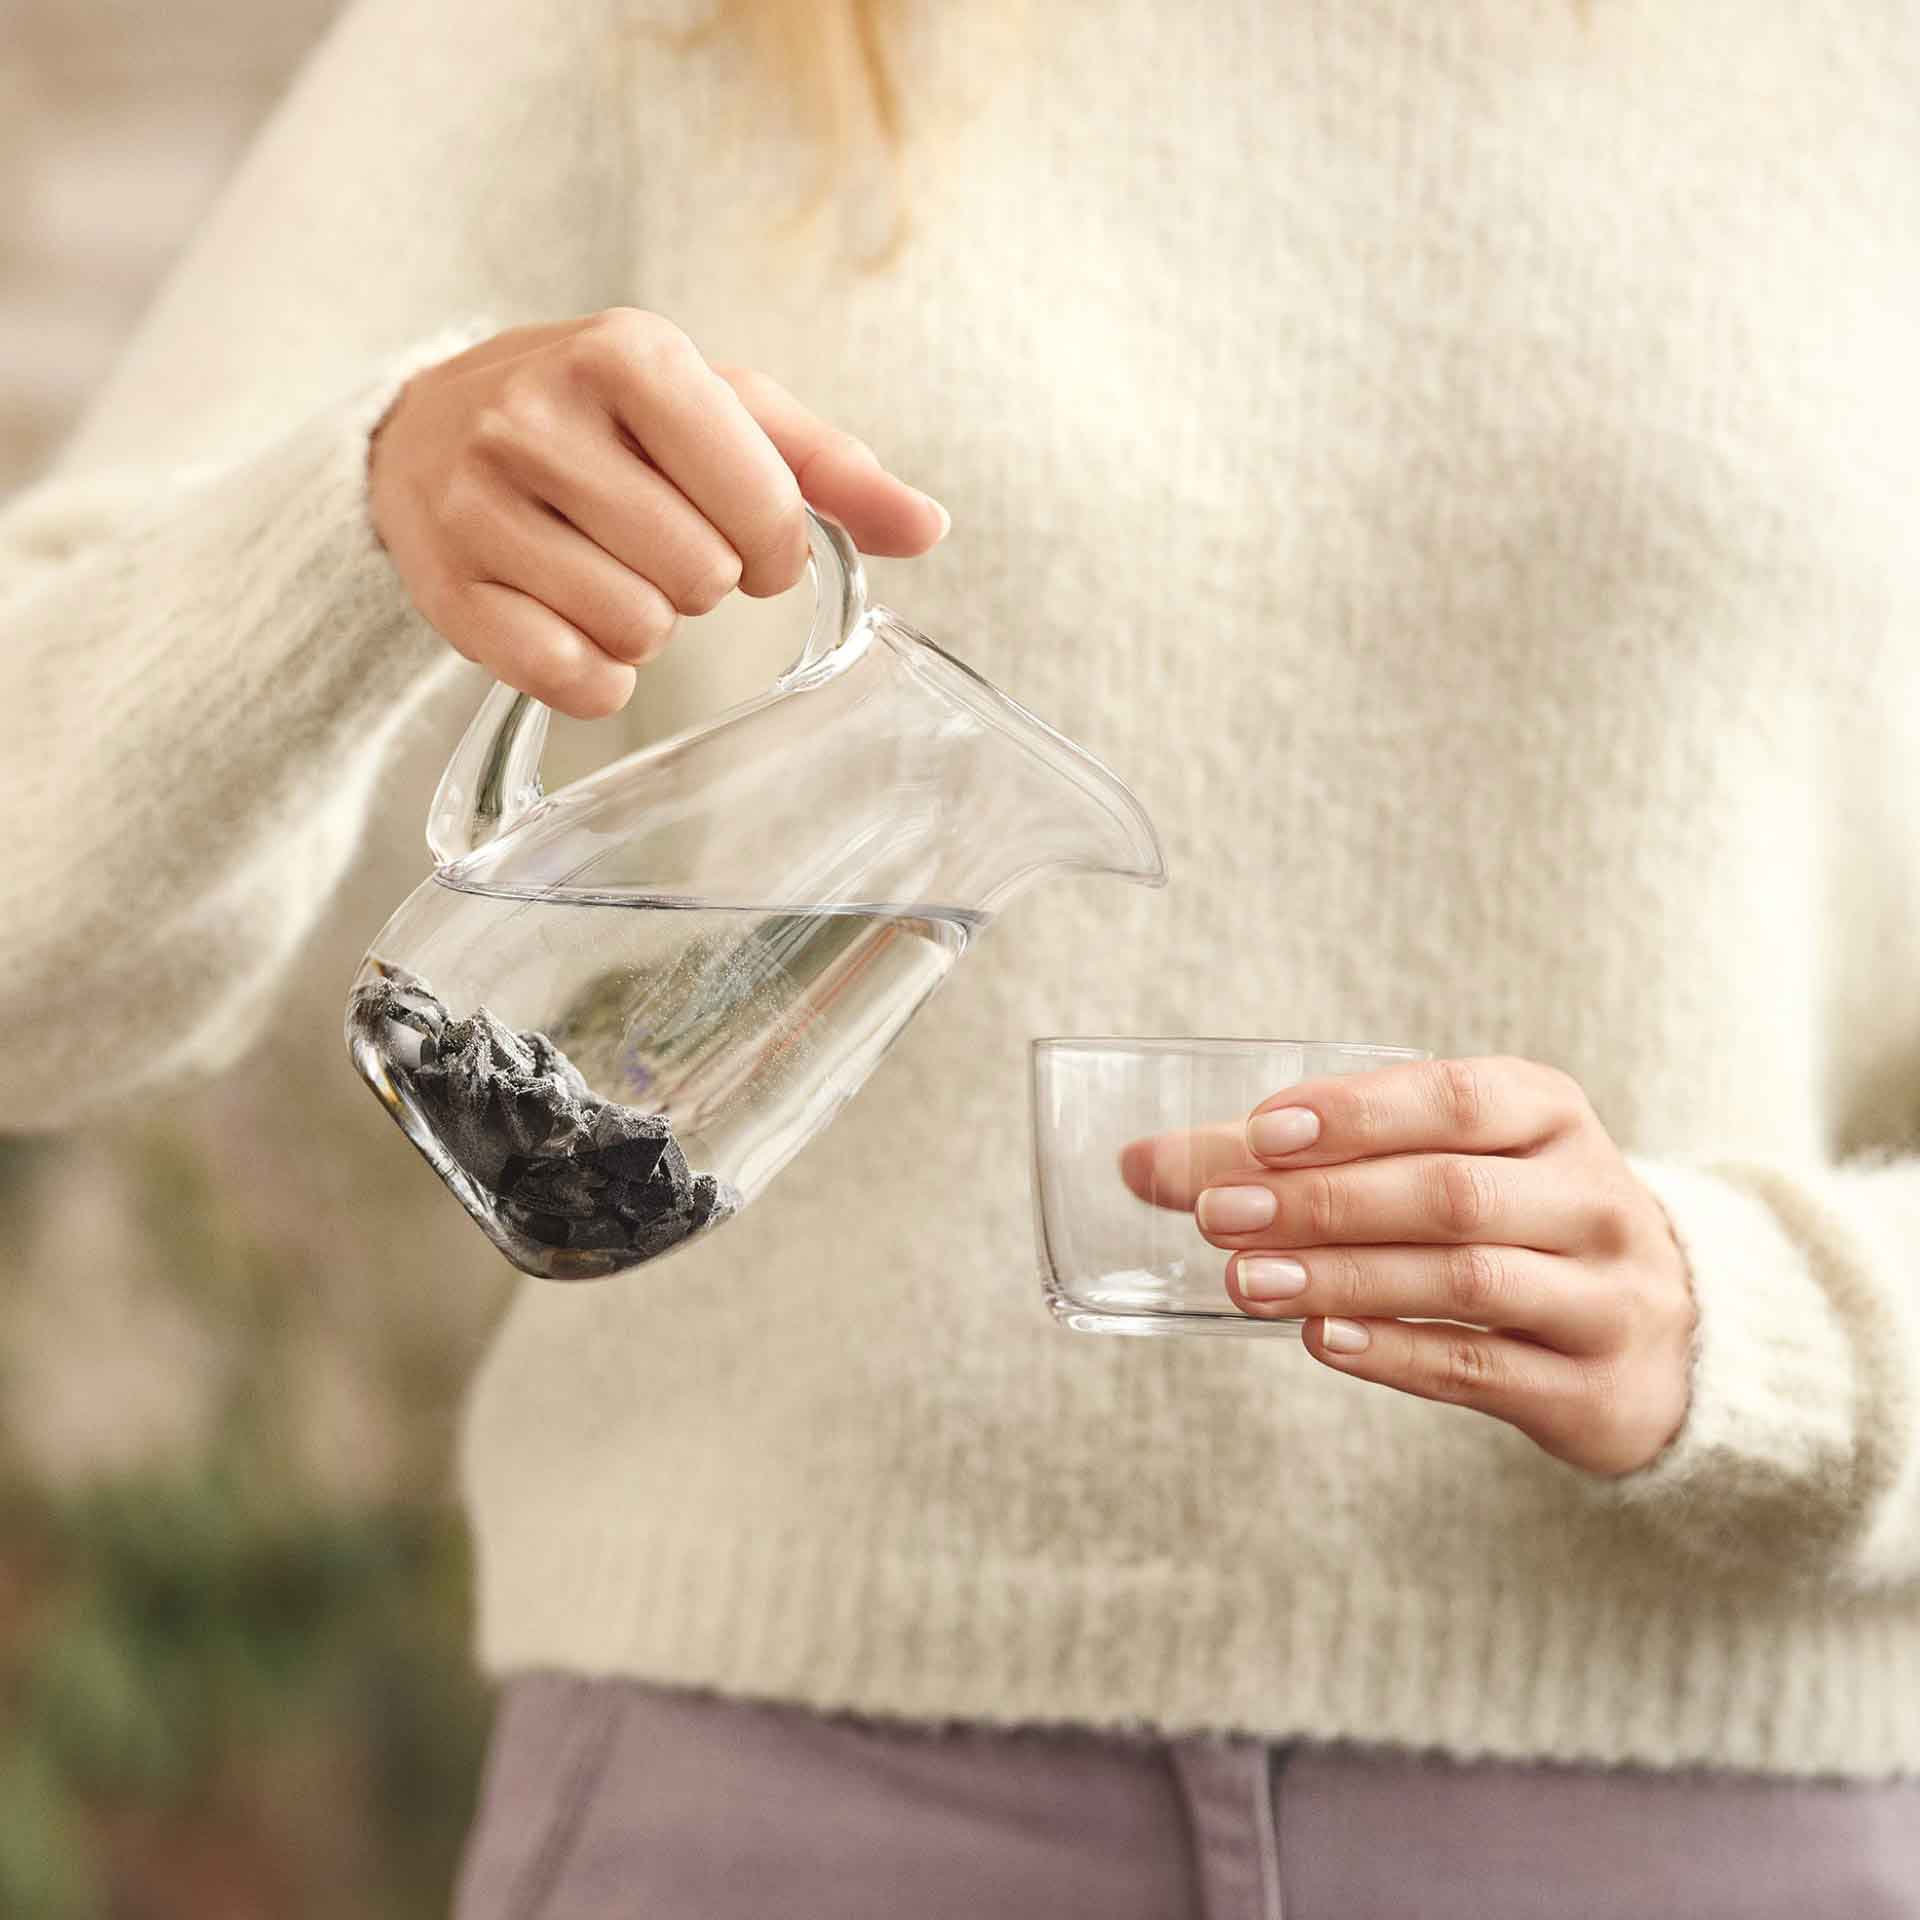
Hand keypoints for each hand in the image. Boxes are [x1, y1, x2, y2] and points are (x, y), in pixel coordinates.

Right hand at [369, 309, 948, 717]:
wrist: (431, 424)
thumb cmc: (607, 419)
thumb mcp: (721, 411)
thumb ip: (830, 469)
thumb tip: (929, 527)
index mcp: (628, 353)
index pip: (760, 503)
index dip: (775, 548)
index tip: (748, 538)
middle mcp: (537, 413)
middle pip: (699, 576)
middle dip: (706, 582)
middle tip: (666, 550)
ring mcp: (477, 499)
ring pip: (634, 631)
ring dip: (650, 627)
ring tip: (615, 576)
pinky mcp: (445, 584)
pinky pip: (566, 677)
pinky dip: (595, 676)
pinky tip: (576, 624)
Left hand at [1123, 1057, 1696, 1475]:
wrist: (1660, 1339)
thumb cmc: (1507, 1222)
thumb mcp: (1435, 1163)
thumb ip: (1296, 1161)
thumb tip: (1138, 1165)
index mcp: (1548, 1114)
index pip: (1456, 1098)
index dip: (1358, 1113)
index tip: (1260, 1131)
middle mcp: (1591, 1196)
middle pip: (1449, 1192)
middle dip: (1323, 1202)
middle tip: (1215, 1214)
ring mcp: (1605, 1295)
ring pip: (1466, 1279)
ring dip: (1342, 1277)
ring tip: (1242, 1281)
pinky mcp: (1593, 1388)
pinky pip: (1484, 1365)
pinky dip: (1396, 1352)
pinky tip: (1320, 1341)